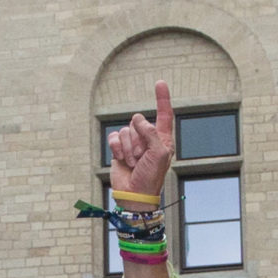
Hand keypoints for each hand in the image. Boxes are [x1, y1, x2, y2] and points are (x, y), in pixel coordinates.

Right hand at [106, 81, 173, 204]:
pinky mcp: (119, 149)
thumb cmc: (151, 178)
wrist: (134, 195)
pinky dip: (117, 148)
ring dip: (128, 148)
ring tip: (133, 162)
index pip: (163, 114)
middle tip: (141, 158)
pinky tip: (122, 160)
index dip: (162, 98)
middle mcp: (147, 138)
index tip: (160, 83)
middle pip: (138, 121)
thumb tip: (138, 120)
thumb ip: (152, 133)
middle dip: (138, 140)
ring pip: (125, 130)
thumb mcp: (159, 154)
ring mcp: (133, 143)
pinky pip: (114, 137)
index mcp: (162, 139)